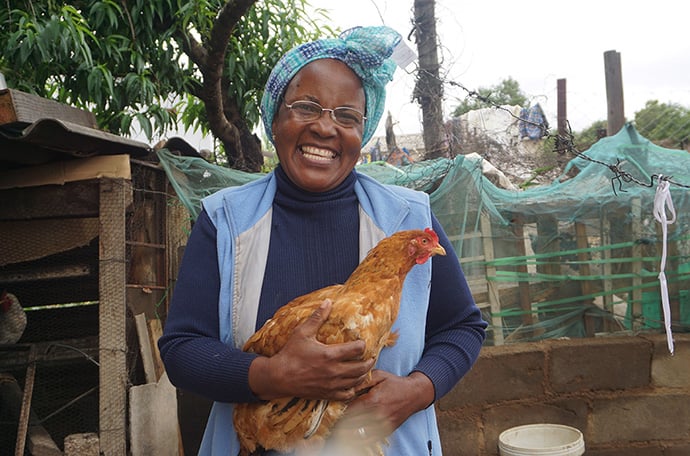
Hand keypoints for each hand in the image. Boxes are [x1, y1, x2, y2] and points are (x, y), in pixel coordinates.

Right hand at [248, 300, 374, 400]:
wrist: (279, 377)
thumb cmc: (290, 354)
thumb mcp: (303, 332)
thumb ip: (317, 317)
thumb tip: (328, 302)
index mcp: (330, 355)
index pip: (357, 349)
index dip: (363, 345)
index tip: (362, 342)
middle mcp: (334, 371)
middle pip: (362, 367)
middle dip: (369, 361)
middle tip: (370, 356)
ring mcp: (332, 384)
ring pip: (357, 381)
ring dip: (363, 374)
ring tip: (364, 368)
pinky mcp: (327, 394)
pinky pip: (347, 395)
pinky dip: (353, 389)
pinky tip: (352, 383)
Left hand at [338, 370, 434, 439]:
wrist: (414, 394)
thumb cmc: (394, 383)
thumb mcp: (378, 376)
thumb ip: (361, 382)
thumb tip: (346, 388)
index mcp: (373, 400)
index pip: (349, 410)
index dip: (340, 410)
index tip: (335, 409)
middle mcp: (377, 415)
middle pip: (352, 424)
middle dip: (342, 422)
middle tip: (335, 421)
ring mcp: (383, 425)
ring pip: (360, 434)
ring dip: (349, 432)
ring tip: (340, 430)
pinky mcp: (388, 431)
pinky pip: (370, 440)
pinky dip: (361, 439)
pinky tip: (354, 435)